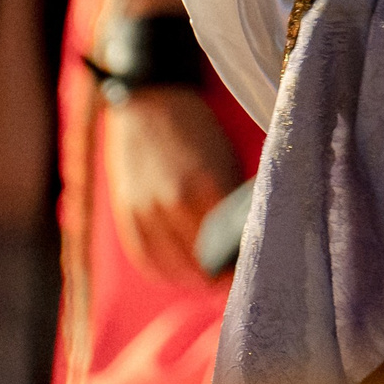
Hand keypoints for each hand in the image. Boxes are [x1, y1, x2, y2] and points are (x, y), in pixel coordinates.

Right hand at [103, 85, 238, 283]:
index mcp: (202, 187)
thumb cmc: (199, 132)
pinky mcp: (128, 216)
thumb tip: (246, 241)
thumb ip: (231, 204)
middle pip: (201, 266)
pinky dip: (167, 272)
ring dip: (196, 279)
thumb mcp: (226, 161)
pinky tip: (185, 273)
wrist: (149, 103)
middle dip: (222, 276)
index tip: (256, 270)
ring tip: (216, 279)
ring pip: (174, 269)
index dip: (243, 267)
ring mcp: (144, 212)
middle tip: (239, 277)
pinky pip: (148, 260)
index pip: (228, 248)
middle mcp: (169, 204)